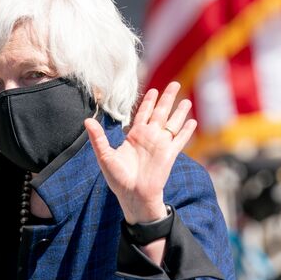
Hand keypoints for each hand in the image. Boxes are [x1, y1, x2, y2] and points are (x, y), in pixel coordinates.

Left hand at [85, 81, 195, 223]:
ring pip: (172, 123)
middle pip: (160, 112)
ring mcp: (161, 145)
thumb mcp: (105, 156)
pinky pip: (180, 140)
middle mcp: (149, 137)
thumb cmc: (118, 178)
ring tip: (186, 100)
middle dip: (167, 98)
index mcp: (134, 136)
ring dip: (180, 112)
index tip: (153, 90)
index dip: (148, 101)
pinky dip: (187, 131)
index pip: (143, 113)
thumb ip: (98, 138)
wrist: (133, 195)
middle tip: (175, 84)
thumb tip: (87, 121)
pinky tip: (193, 122)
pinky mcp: (170, 154)